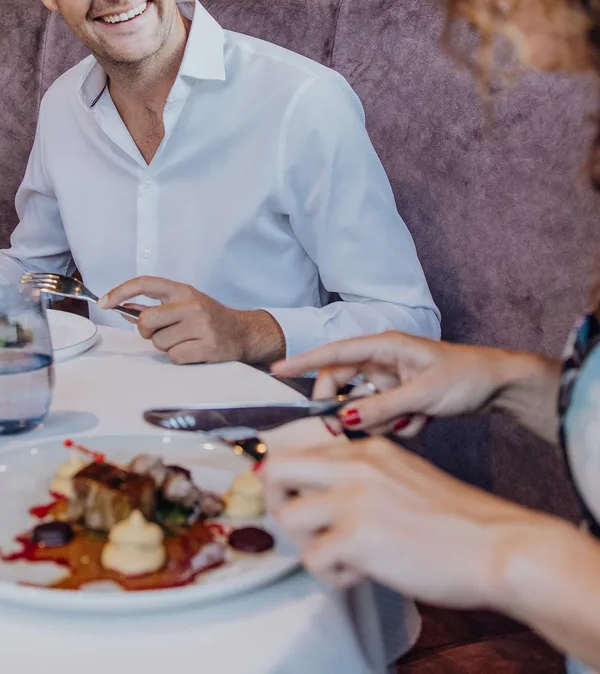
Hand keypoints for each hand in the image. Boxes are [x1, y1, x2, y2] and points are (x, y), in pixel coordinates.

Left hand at [100, 276, 284, 363]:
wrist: (242, 332)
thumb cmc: (208, 317)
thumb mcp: (185, 302)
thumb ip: (158, 304)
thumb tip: (122, 307)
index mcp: (182, 290)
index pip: (145, 283)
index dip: (120, 291)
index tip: (103, 302)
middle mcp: (191, 304)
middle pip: (146, 320)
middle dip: (146, 331)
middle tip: (160, 332)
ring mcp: (200, 325)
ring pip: (159, 343)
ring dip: (166, 346)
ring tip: (184, 340)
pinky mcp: (207, 346)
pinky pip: (174, 357)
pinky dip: (180, 357)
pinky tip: (193, 350)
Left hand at [263, 436, 560, 608]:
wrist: (499, 545)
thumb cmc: (460, 521)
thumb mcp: (405, 476)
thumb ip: (365, 477)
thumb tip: (326, 496)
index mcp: (367, 450)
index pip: (300, 449)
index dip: (286, 479)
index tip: (289, 498)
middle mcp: (355, 465)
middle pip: (276, 468)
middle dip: (274, 500)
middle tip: (298, 527)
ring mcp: (354, 498)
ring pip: (287, 516)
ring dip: (306, 544)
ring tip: (340, 558)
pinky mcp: (357, 536)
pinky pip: (313, 559)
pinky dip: (330, 574)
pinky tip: (360, 574)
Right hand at [271, 332, 528, 438]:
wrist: (500, 385)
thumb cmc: (464, 377)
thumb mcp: (421, 394)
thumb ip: (381, 407)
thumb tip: (344, 419)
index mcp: (385, 346)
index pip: (335, 352)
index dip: (304, 361)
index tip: (277, 370)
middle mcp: (384, 359)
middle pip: (344, 383)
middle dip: (349, 408)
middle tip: (349, 431)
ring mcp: (392, 378)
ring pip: (365, 404)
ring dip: (382, 419)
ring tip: (414, 420)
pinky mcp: (402, 395)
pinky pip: (384, 414)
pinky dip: (399, 423)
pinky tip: (424, 420)